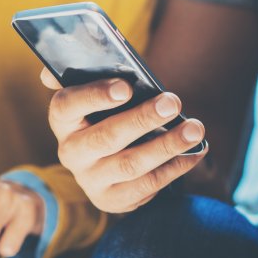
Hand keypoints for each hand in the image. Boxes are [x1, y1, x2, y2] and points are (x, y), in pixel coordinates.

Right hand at [41, 69, 207, 212]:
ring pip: (131, 164)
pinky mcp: (111, 199)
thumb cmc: (105, 115)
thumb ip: (85, 74)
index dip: (95, 96)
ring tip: (195, 129)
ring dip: (166, 146)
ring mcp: (90, 179)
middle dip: (142, 119)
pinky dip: (174, 168)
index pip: (68, 105)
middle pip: (106, 136)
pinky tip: (193, 152)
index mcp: (62, 120)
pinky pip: (147, 185)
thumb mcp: (94, 94)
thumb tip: (78, 58)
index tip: (126, 87)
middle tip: (173, 103)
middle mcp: (71, 152)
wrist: (103, 163)